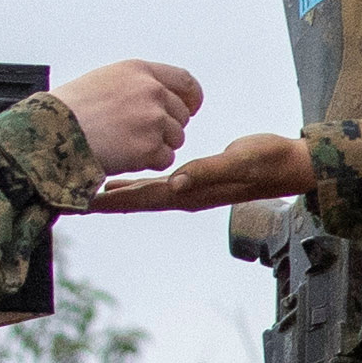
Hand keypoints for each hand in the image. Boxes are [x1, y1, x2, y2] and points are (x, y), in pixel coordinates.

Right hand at [50, 58, 203, 176]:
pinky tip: (124, 156)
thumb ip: (134, 85)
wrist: (50, 132)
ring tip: (124, 145)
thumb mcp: (102, 80)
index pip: (184, 81)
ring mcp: (153, 119)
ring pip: (175, 138)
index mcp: (139, 70)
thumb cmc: (67, 110)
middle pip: (181, 115)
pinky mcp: (150, 147)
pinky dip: (149, 162)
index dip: (191, 98)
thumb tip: (158, 94)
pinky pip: (165, 159)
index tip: (191, 108)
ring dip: (156, 146)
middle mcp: (151, 91)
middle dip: (167, 128)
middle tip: (138, 136)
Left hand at [89, 129, 315, 214]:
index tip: (83, 202)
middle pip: (137, 200)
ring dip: (117, 194)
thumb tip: (175, 182)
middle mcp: (187, 194)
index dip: (112, 202)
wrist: (291, 164)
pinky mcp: (196, 178)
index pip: (144, 199)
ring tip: (88, 190)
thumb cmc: (269, 160)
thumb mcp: (239, 161)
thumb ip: (208, 170)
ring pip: (145, 194)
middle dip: (105, 202)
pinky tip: (125, 177)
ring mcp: (191, 188)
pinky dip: (137, 182)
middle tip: (70, 197)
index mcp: (193, 191)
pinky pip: (158, 183)